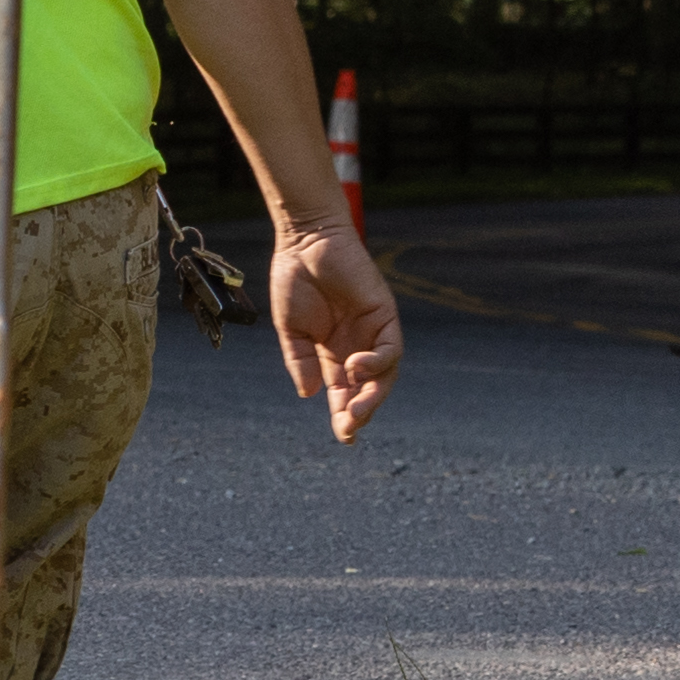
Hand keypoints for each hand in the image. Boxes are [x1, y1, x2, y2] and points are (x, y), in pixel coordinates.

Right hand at [276, 214, 402, 443]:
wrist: (305, 242)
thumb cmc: (294, 280)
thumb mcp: (290, 329)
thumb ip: (301, 361)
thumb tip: (309, 394)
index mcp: (331, 354)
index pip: (343, 392)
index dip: (344, 416)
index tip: (344, 438)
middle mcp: (356, 346)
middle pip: (367, 389)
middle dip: (360, 412)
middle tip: (348, 429)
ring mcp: (372, 332)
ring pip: (384, 374)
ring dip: (372, 395)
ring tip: (354, 409)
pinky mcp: (385, 315)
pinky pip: (390, 348)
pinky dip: (377, 363)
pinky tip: (356, 367)